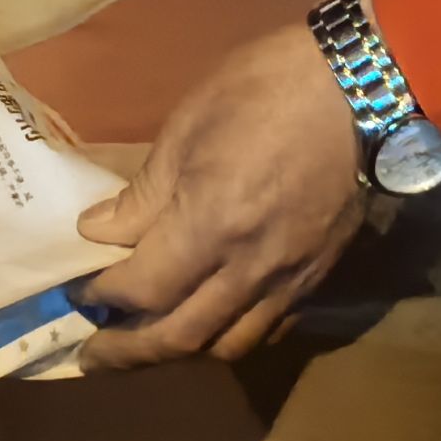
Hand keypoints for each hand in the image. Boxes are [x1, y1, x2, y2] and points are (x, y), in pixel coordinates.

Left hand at [76, 21, 368, 367]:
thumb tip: (98, 232)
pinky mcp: (318, 275)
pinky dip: (231, 337)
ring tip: (149, 344)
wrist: (362, 86)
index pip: (142, 288)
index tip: (78, 291)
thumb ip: (143, 192)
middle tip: (93, 354)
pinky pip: (270, 329)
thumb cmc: (265, 89)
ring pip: (227, 345)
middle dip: (128, 351)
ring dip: (180, 353)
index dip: (103, 297)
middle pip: (180, 337)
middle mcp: (249, 268)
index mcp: (211, 225)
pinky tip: (213, 323)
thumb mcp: (187, 126)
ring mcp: (289, 278)